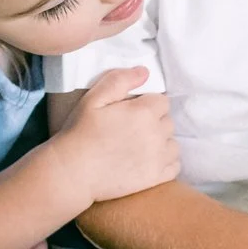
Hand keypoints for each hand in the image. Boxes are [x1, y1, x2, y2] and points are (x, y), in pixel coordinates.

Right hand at [53, 67, 178, 202]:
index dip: (147, 104)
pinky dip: (166, 162)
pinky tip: (148, 161)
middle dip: (154, 122)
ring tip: (139, 146)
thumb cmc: (80, 133)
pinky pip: (174, 165)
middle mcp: (157, 134)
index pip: (162, 101)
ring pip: (172, 143)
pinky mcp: (157, 177)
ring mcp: (159, 157)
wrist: (73, 172)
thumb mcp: (93, 99)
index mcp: (144, 112)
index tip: (131, 112)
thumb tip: (145, 71)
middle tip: (131, 129)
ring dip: (161, 142)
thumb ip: (120, 80)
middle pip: (167, 121)